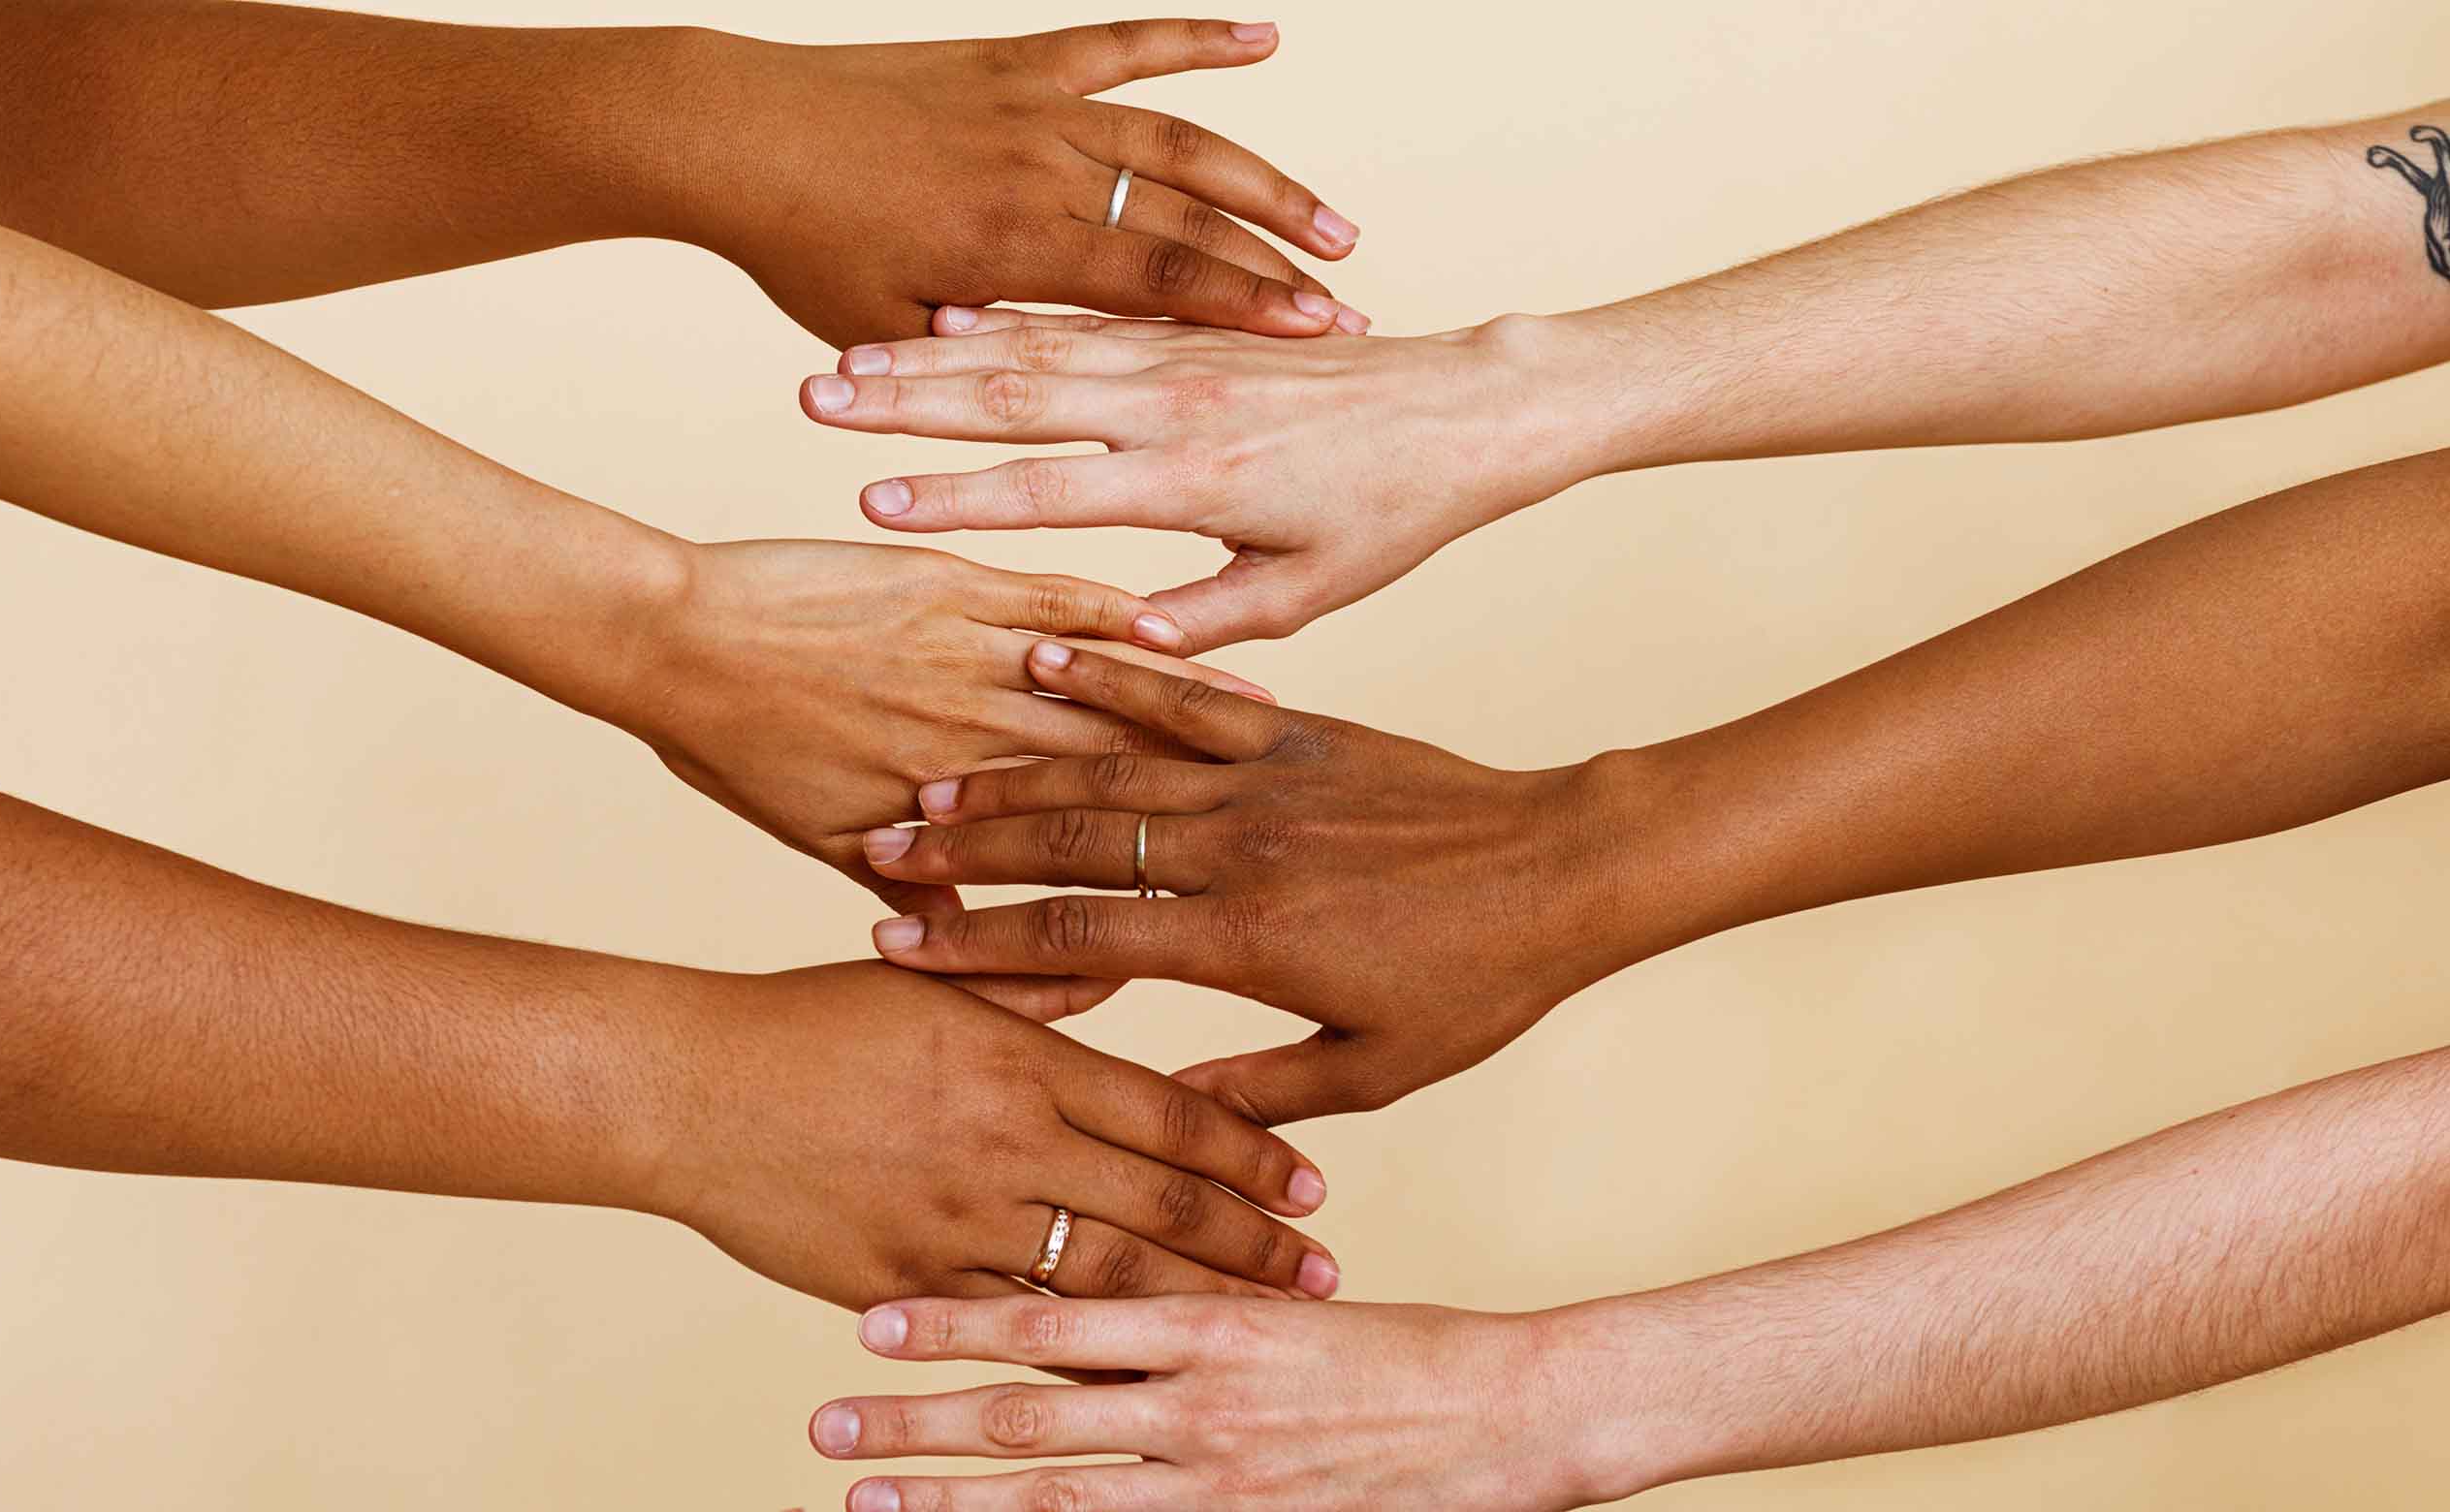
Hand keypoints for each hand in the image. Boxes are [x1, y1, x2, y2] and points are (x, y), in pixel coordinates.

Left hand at [622, 540, 1269, 1015]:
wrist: (665, 638)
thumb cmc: (726, 744)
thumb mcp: (814, 839)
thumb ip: (907, 889)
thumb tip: (971, 950)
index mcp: (942, 816)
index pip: (1061, 872)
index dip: (1143, 889)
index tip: (1211, 902)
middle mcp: (968, 746)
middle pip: (1109, 785)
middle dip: (1199, 802)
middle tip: (1282, 817)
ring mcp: (965, 663)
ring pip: (1098, 697)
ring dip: (1185, 711)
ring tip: (1267, 727)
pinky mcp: (954, 587)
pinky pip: (1058, 602)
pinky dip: (1119, 618)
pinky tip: (1176, 625)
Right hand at [649, 963, 1341, 1312]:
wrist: (686, 1088)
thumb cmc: (810, 1023)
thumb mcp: (933, 985)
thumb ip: (1031, 985)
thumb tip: (1110, 959)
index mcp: (1021, 1059)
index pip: (1167, 1114)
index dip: (1251, 1156)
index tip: (1315, 1189)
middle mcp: (1003, 1140)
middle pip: (1160, 1206)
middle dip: (1254, 1249)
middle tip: (1325, 1278)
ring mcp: (955, 1217)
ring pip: (1105, 1280)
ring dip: (1194, 1309)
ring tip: (1262, 1333)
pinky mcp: (907, 1279)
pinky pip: (1014, 1331)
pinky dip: (1086, 1355)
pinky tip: (1142, 1374)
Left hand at [684, 21, 1365, 345]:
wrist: (734, 131)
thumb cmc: (802, 248)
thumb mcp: (885, 335)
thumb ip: (975, 366)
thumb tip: (1051, 412)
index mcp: (1014, 246)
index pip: (1158, 282)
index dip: (1246, 310)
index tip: (1319, 340)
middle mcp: (1041, 166)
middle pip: (1190, 217)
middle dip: (1278, 268)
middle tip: (1352, 313)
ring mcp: (1037, 105)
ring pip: (1179, 137)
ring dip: (1265, 180)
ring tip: (1335, 227)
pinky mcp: (1020, 61)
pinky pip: (1126, 43)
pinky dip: (1196, 38)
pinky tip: (1263, 39)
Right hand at [802, 309, 1592, 646]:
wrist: (1471, 405)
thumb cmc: (1397, 511)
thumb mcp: (1314, 588)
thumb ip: (1211, 618)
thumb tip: (1119, 650)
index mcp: (1202, 480)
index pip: (1053, 492)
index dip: (957, 504)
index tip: (870, 511)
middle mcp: (1180, 405)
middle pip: (1018, 395)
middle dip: (907, 402)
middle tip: (811, 402)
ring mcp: (1182, 357)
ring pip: (1036, 346)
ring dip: (934, 354)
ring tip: (844, 359)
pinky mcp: (1192, 332)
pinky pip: (1082, 317)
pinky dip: (1006, 318)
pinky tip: (941, 320)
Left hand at [806, 1293, 1593, 1510]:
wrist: (1520, 1414)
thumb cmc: (1410, 1349)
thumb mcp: (1291, 1303)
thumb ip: (1197, 1307)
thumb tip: (1107, 1301)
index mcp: (1209, 1322)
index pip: (1053, 1318)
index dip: (954, 1323)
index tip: (868, 1321)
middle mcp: (1201, 1407)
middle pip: (1031, 1418)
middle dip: (918, 1428)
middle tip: (825, 1428)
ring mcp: (1224, 1486)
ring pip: (1060, 1499)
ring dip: (954, 1508)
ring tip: (868, 1507)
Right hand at [858, 642, 1650, 1124]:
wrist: (1570, 870)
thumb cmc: (1479, 982)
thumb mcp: (1376, 1069)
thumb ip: (1261, 1091)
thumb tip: (1170, 1118)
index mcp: (1250, 941)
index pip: (1081, 939)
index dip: (979, 945)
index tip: (899, 948)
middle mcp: (1242, 848)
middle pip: (1071, 841)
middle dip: (965, 846)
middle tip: (879, 845)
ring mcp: (1268, 778)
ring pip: (1115, 767)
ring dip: (1015, 769)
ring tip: (931, 775)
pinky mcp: (1301, 730)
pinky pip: (1191, 696)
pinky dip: (1116, 674)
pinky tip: (1045, 652)